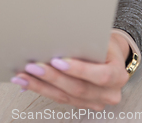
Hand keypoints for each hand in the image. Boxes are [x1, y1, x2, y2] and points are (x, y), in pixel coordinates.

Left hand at [11, 33, 129, 109]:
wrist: (112, 56)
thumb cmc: (105, 44)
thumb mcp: (102, 38)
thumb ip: (87, 41)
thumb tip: (59, 36)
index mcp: (118, 75)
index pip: (100, 76)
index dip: (79, 70)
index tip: (58, 61)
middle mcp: (109, 93)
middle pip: (79, 88)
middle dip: (53, 77)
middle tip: (34, 66)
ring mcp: (95, 101)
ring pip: (65, 96)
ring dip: (41, 86)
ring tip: (23, 76)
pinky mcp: (81, 104)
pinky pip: (60, 99)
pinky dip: (42, 89)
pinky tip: (28, 82)